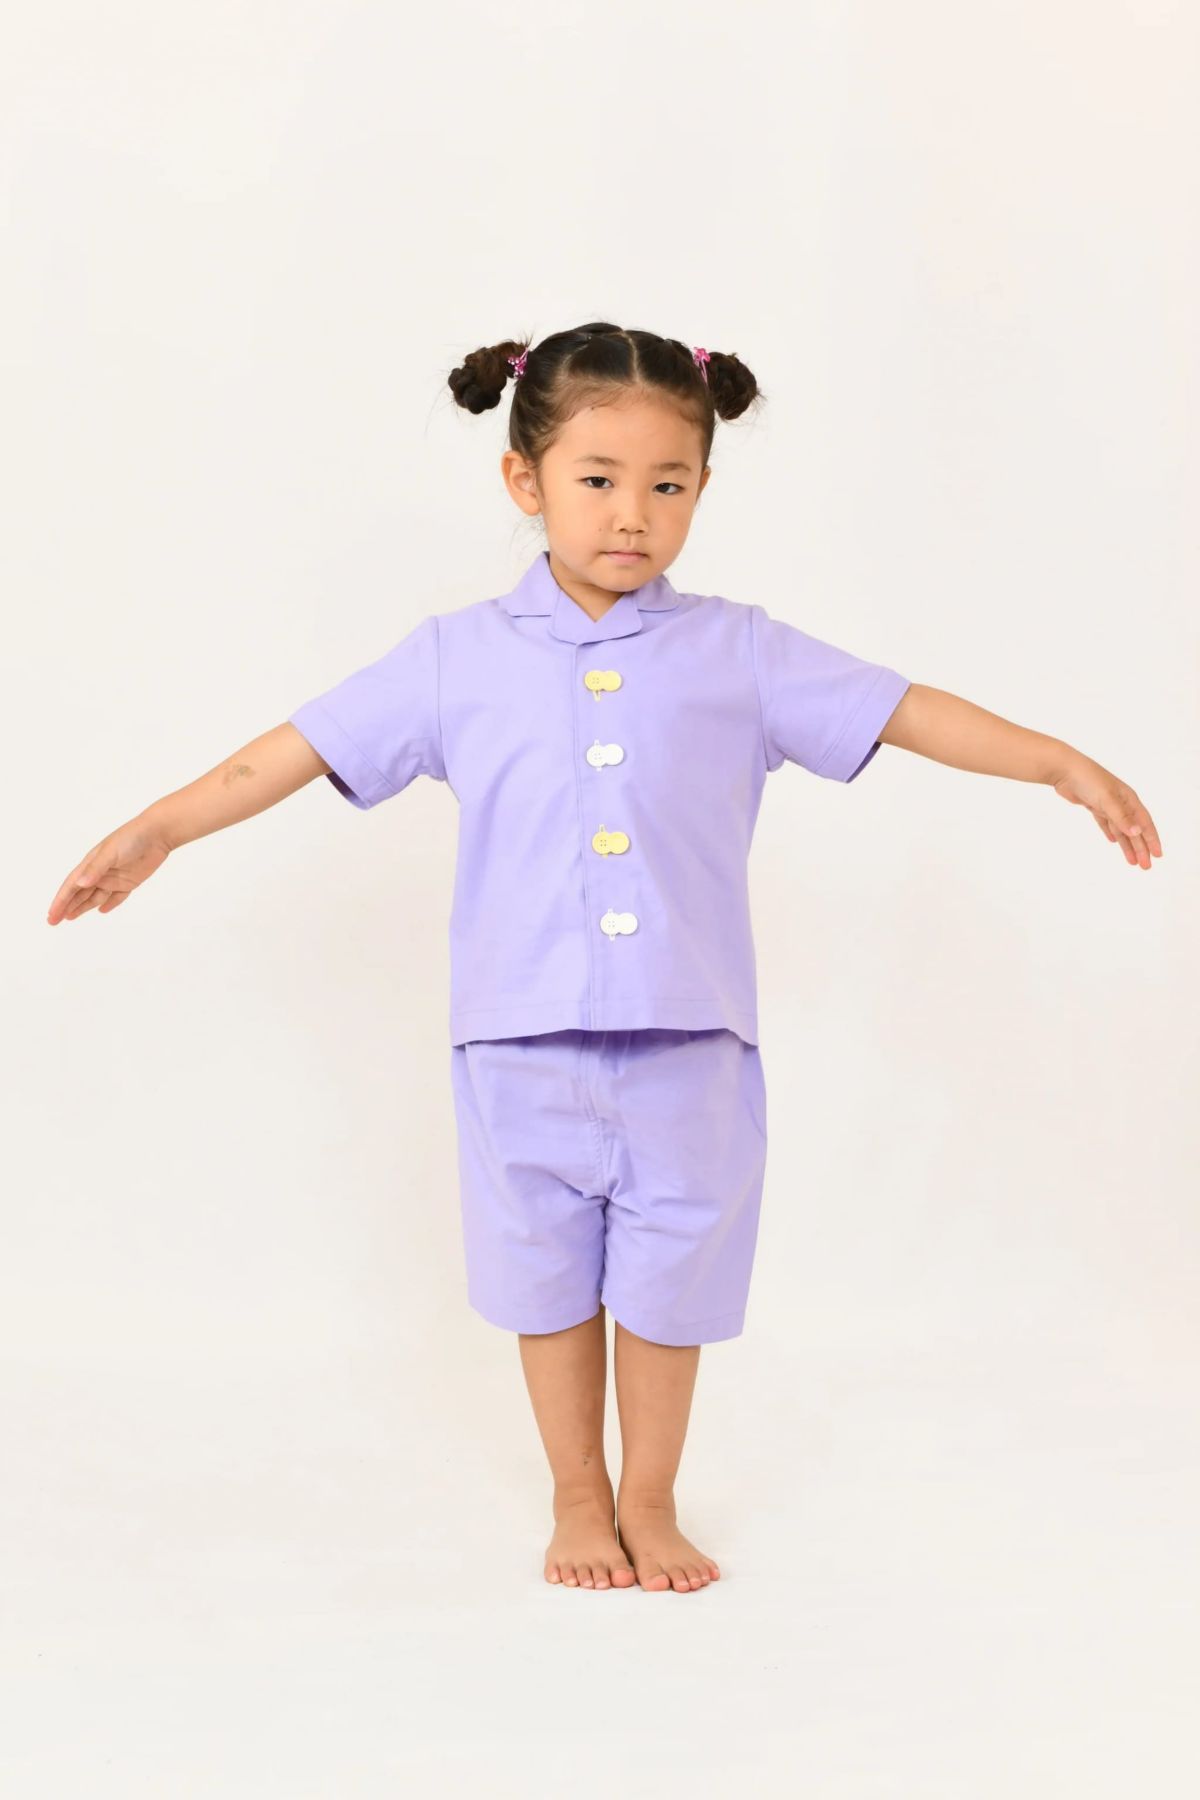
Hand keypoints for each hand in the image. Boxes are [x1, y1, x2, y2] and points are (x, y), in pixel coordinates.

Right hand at [46, 815, 172, 924]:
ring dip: (83, 907)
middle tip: (54, 921)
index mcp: (91, 863)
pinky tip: (102, 911)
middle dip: (66, 907)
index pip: (71, 885)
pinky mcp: (129, 882)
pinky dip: (109, 904)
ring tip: (70, 917)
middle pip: (79, 894)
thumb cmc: (131, 838)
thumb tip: (80, 884)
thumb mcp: (111, 853)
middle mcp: (100, 872)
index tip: (51, 914)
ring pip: (95, 897)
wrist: (157, 834)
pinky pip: (117, 897)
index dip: (60, 900)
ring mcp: (114, 878)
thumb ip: (96, 869)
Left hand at [1052, 756, 1161, 869]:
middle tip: (1145, 866)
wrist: (1065, 770)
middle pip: (1134, 830)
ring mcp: (1107, 804)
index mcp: (1129, 799)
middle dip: (1141, 848)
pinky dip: (1110, 832)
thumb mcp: (1108, 799)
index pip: (1145, 823)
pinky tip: (1112, 841)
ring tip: (1132, 862)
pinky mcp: (1093, 806)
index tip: (1158, 855)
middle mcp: (1121, 802)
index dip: (1152, 840)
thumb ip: (1122, 817)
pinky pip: (1106, 823)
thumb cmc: (1089, 780)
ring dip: (1127, 845)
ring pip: (1120, 829)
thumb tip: (1137, 833)